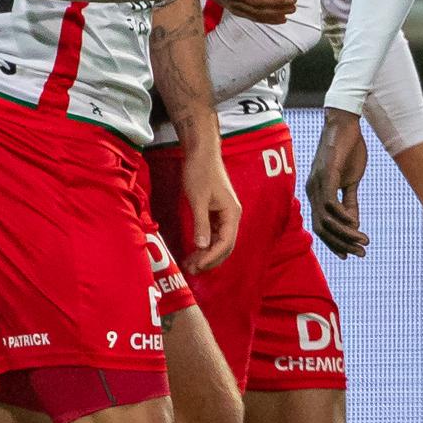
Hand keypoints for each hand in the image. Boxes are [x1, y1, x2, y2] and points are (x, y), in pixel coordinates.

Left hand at [179, 146, 242, 271]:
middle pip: (225, 246)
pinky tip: (194, 251)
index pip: (226, 243)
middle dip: (210, 260)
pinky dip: (205, 244)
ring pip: (219, 242)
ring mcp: (224, 214)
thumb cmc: (200, 171)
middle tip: (192, 270)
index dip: (212, 257)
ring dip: (206, 254)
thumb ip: (201, 223)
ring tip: (190, 265)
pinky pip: (213, 234)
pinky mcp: (216, 212)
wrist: (201, 152)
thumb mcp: (198, 199)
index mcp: (232, 213)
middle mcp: (232, 216)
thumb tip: (202, 246)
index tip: (198, 266)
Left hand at [308, 108, 370, 257]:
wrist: (345, 123)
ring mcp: (317, 183)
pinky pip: (330, 202)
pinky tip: (355, 223)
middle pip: (321, 228)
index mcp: (316, 193)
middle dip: (341, 244)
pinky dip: (342, 216)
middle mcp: (312, 191)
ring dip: (345, 234)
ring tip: (363, 241)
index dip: (334, 243)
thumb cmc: (347, 149)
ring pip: (326, 219)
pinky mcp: (325, 174)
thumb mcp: (351, 180)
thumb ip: (350, 201)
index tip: (349, 255)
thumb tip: (354, 224)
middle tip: (361, 253)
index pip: (321, 227)